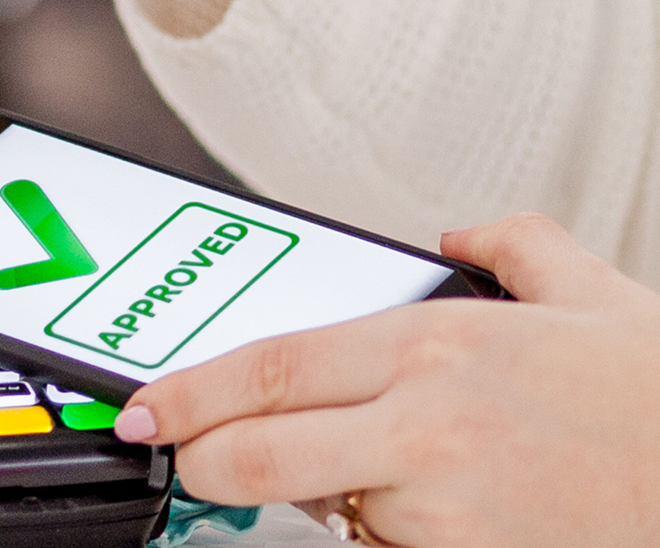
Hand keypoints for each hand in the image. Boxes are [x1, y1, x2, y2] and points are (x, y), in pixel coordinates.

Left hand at [113, 213, 659, 547]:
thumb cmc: (652, 402)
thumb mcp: (589, 293)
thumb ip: (510, 246)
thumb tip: (456, 235)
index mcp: (435, 348)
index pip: (270, 367)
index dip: (190, 392)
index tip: (148, 406)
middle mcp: (423, 429)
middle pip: (258, 453)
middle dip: (201, 460)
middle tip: (186, 455)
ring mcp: (436, 512)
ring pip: (320, 509)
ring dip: (318, 491)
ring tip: (384, 464)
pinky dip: (376, 527)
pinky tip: (426, 502)